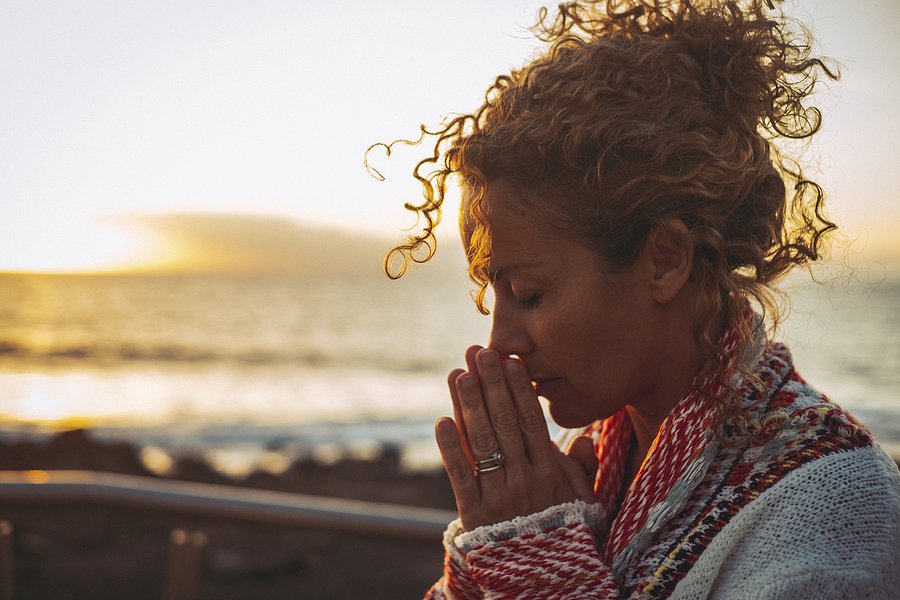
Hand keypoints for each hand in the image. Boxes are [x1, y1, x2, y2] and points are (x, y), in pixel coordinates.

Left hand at [435, 345, 596, 530]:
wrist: (543, 578)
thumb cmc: (563, 527)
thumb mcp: (583, 498)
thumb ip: (583, 466)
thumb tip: (584, 438)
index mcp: (550, 472)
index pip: (531, 422)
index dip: (519, 389)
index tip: (509, 360)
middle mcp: (524, 480)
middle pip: (505, 424)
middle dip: (491, 384)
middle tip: (479, 352)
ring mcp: (498, 496)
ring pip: (482, 443)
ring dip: (469, 405)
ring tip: (458, 373)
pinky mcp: (474, 513)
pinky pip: (461, 476)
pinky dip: (451, 448)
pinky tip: (442, 420)